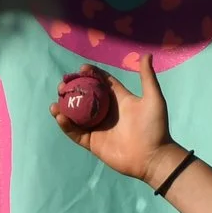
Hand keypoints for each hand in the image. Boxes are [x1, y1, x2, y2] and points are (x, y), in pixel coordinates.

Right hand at [52, 62, 175, 182]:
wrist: (153, 157)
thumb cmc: (155, 128)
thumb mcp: (153, 98)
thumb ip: (147, 77)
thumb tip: (147, 54)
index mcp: (118, 99)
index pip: (101, 82)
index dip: (91, 74)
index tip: (82, 68)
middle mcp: (105, 112)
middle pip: (84, 96)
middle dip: (72, 89)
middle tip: (63, 85)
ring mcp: (98, 128)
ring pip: (76, 115)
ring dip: (64, 107)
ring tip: (56, 102)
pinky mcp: (93, 142)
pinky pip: (75, 132)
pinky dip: (66, 125)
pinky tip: (60, 116)